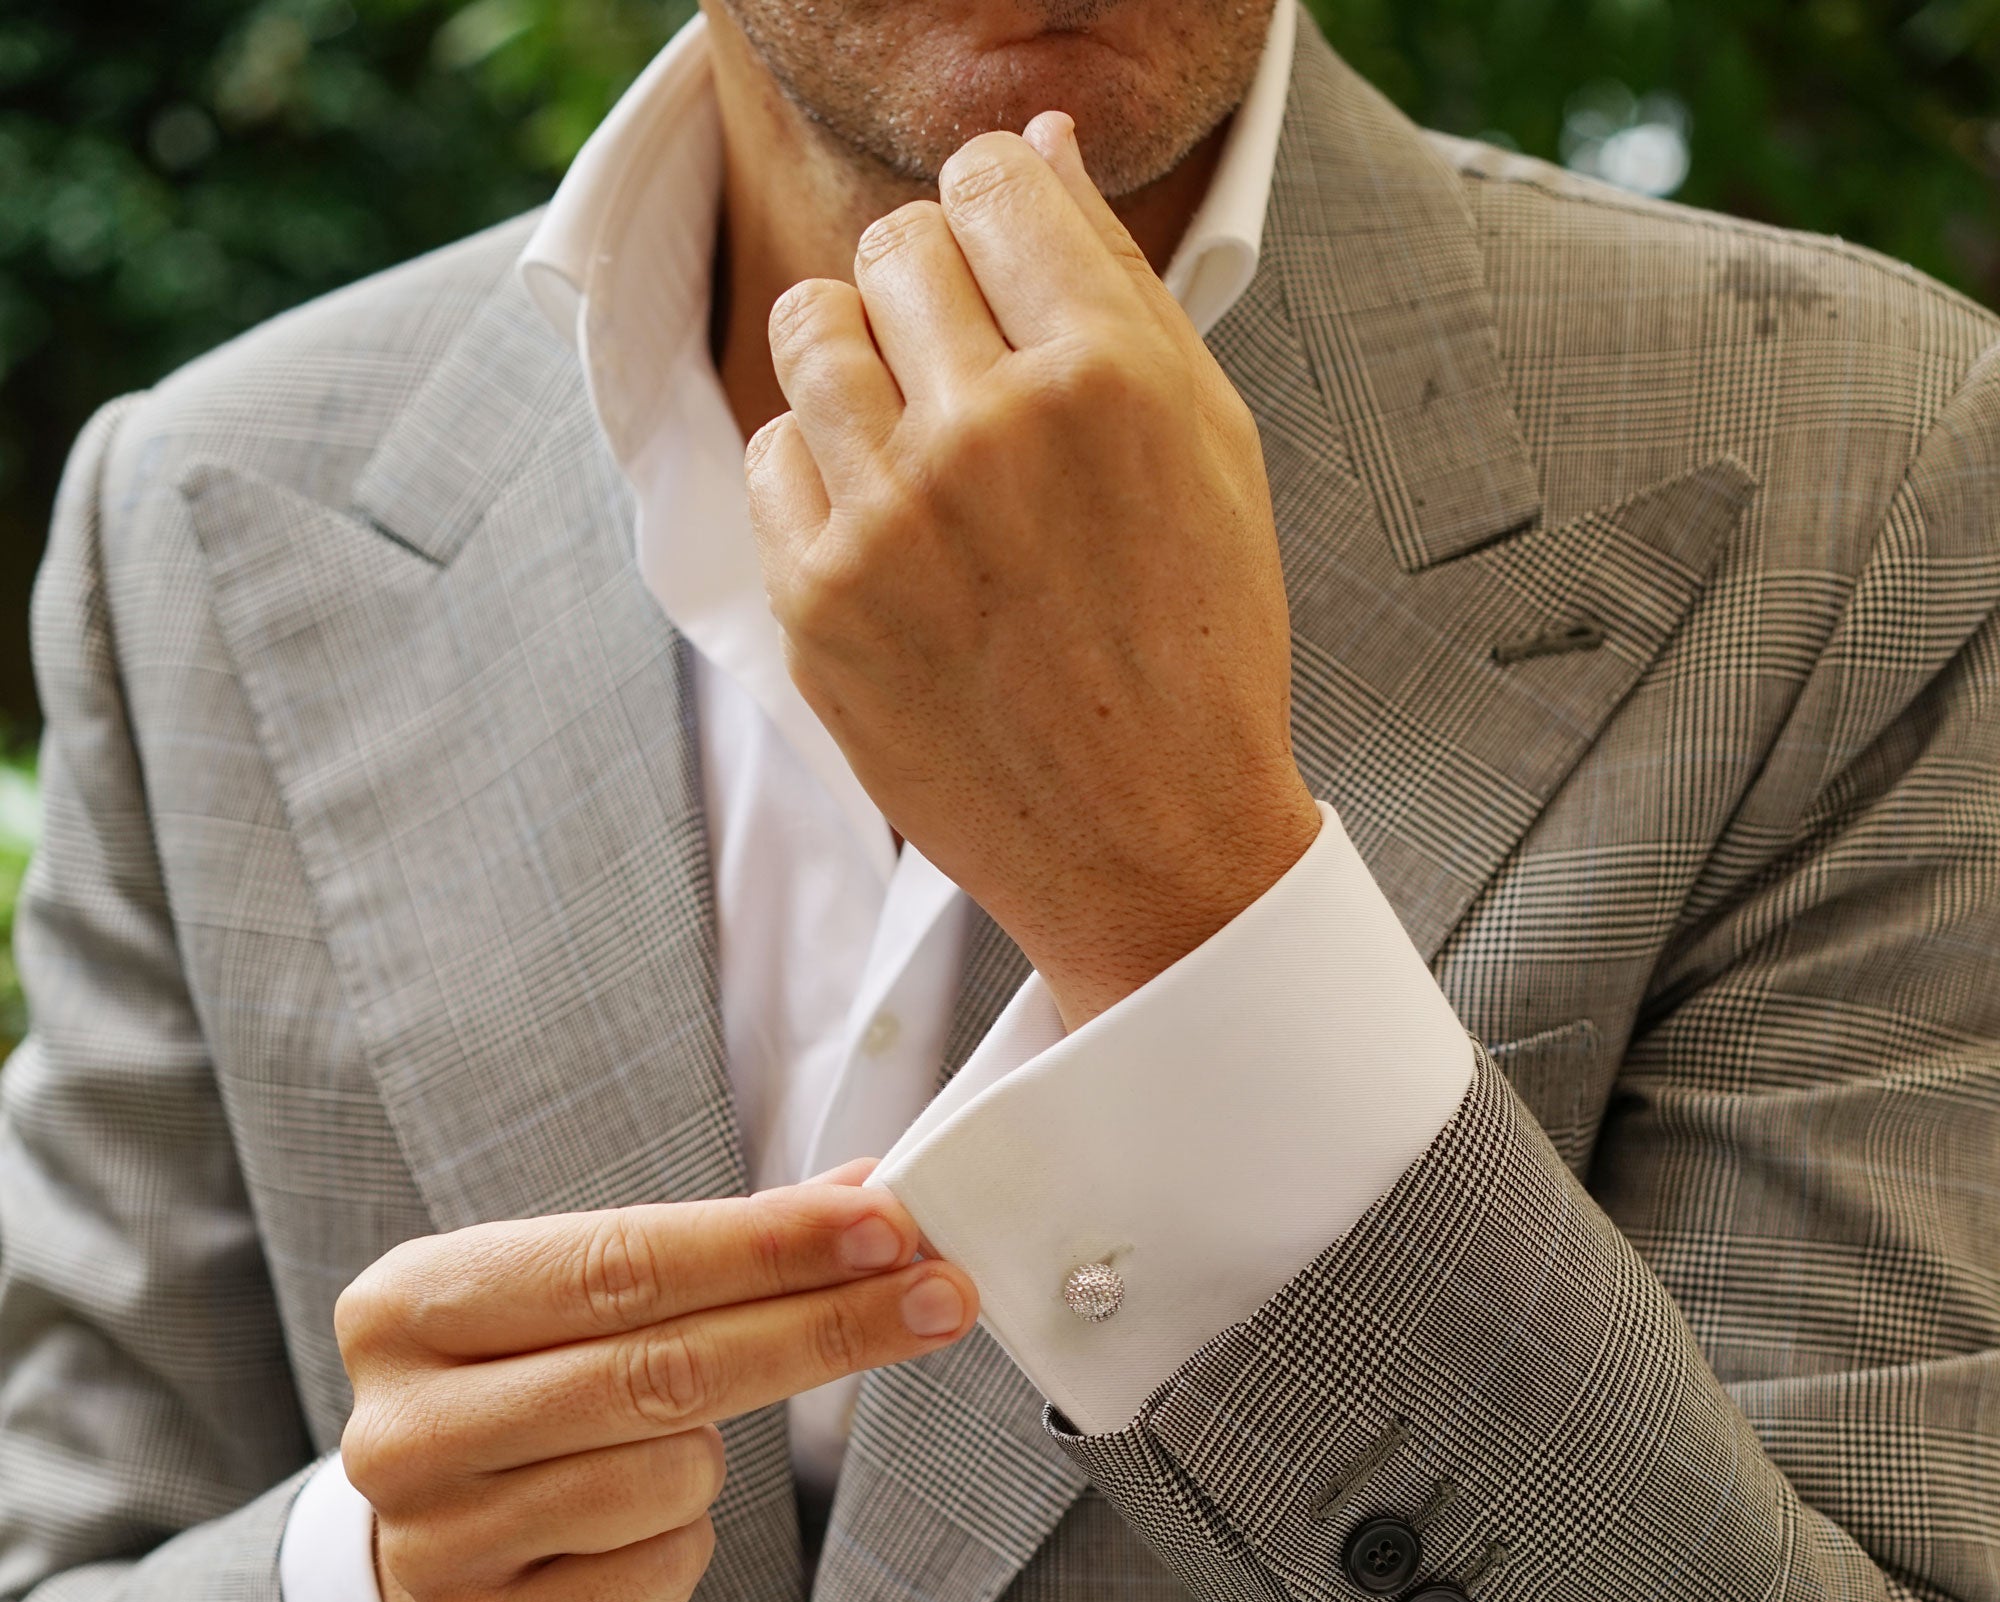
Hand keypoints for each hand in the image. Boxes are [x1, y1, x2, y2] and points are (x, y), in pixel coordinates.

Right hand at [335, 1173, 976, 1601]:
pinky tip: (632, 1538)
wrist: (444, 1568)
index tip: (887, 1225)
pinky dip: (682, 1546)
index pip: (619, 1262)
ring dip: (708, 1464)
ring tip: (659, 1458)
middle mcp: (403, 1424)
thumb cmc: (533, 1409)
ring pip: (669, 1478)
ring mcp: (433, 1544)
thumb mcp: (587, 1311)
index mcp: (409, 1306)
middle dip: (819, 1329)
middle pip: (660, 1369)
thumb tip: (866, 1194)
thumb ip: (716, 1251)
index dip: (765, 1245)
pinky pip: (662, 1572)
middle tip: (939, 1298)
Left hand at [746, 111, 1320, 1029]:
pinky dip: (820, 476)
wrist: (1151, 848)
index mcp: (1106, 375)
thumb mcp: (1208, 447)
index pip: (991, 182)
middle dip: (929, 290)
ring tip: (914, 436)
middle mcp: (988, 432)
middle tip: (972, 380)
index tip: (1005, 271)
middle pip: (896, 246)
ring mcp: (890, 521)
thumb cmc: (1197, 645)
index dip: (996, 213)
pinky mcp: (818, 604)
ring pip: (810, 329)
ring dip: (856, 359)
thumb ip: (1120, 284)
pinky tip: (891, 533)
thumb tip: (1039, 144)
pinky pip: (772, 456)